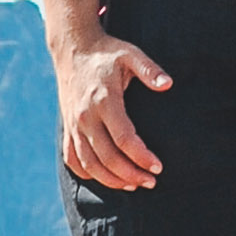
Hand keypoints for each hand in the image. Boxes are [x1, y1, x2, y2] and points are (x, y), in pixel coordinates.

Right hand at [57, 38, 169, 191]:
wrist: (73, 49)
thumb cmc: (107, 53)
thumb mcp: (131, 54)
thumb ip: (150, 69)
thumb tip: (168, 85)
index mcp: (103, 100)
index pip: (123, 138)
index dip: (141, 156)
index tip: (158, 167)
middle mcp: (85, 116)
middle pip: (107, 157)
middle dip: (131, 174)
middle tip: (151, 182)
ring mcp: (73, 125)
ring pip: (89, 164)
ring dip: (112, 179)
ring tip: (133, 185)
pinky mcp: (67, 129)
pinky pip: (73, 160)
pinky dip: (88, 174)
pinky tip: (107, 178)